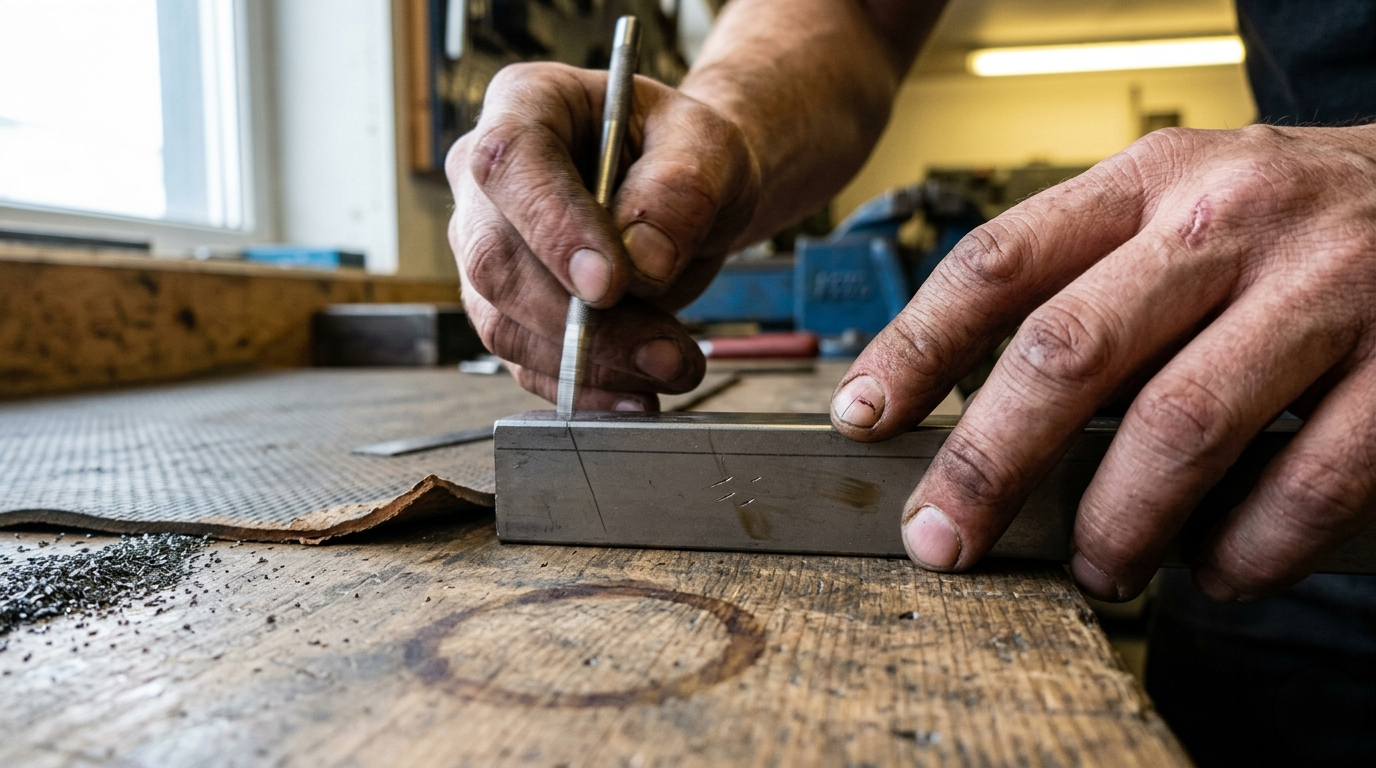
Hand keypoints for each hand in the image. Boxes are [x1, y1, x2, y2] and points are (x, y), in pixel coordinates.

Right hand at [447, 62, 758, 408]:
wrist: (686, 195)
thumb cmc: (687, 154)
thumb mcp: (709, 147)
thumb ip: (681, 189)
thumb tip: (644, 260)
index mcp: (525, 106)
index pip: (510, 165)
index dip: (552, 228)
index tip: (610, 285)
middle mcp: (487, 182)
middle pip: (495, 259)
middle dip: (580, 320)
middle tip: (665, 350)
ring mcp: (487, 249)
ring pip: (505, 323)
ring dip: (590, 363)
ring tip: (673, 368)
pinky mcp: (507, 310)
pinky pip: (526, 362)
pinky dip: (583, 390)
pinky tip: (638, 396)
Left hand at [832, 123, 1375, 601]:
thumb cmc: (1282, 226)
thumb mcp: (1175, 213)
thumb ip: (1087, 290)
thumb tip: (968, 413)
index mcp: (1148, 182)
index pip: (1000, 261)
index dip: (916, 347)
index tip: (863, 418)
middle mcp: (1226, 219)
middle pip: (1068, 349)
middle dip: (988, 463)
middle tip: (945, 540)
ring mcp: (1324, 285)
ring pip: (1179, 424)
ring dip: (1119, 522)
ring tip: (1099, 569)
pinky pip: (1307, 479)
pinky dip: (1249, 546)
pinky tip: (1218, 569)